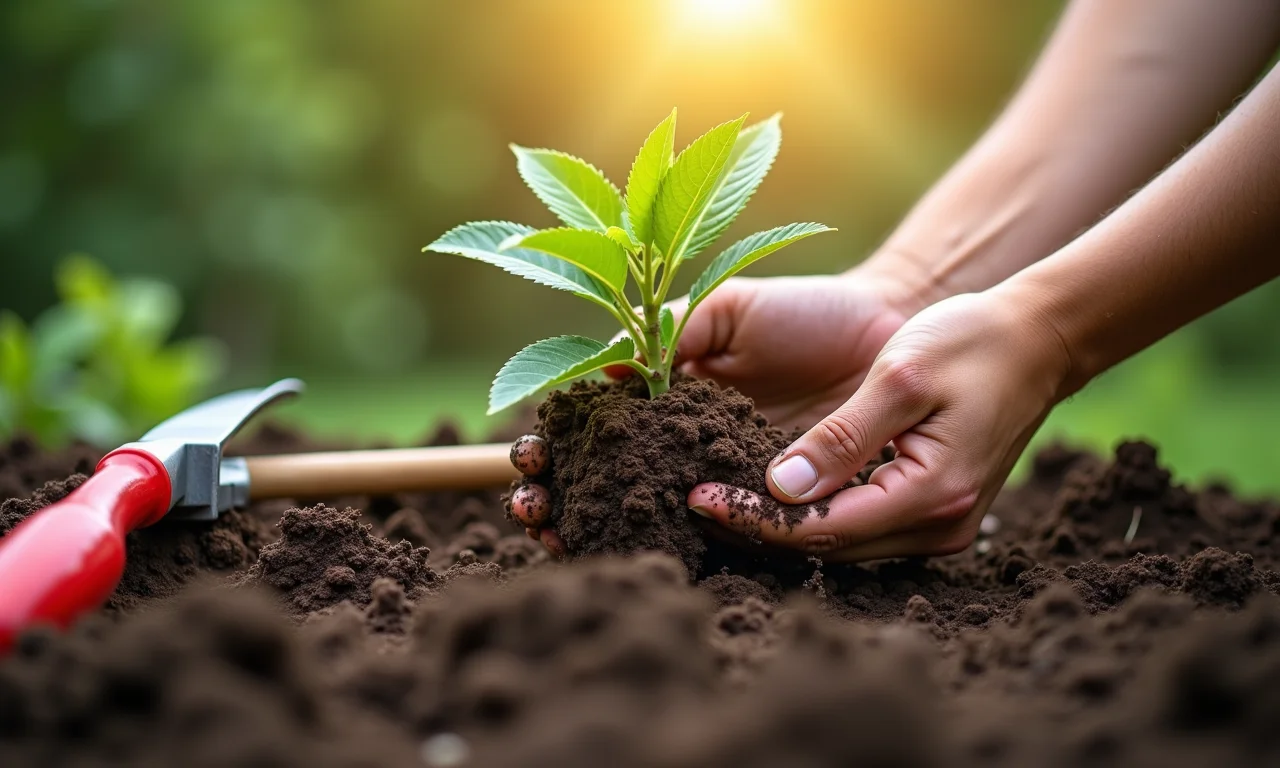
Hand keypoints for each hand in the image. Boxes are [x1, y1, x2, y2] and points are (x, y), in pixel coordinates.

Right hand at [512, 267, 929, 556]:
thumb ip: (672, 334)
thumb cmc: (804, 311)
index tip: (529, 459)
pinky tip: (646, 554)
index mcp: (664, 398)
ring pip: (652, 519)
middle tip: (534, 512)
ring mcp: (724, 482)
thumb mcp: (728, 308)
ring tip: (562, 541)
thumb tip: (607, 371)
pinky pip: (727, 536)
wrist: (888, 333)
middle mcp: (684, 448)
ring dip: (599, 532)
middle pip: (604, 485)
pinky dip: (684, 550)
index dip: (552, 448)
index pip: (591, 431)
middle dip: (558, 502)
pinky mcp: (772, 509)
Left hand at [688, 289, 1070, 560]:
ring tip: (718, 501)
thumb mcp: (900, 378)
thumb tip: (782, 488)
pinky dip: (813, 515)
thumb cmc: (970, 342)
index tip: (697, 497)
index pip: (821, 530)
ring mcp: (941, 526)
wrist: (1038, 338)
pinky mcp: (934, 511)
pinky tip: (771, 495)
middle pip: (826, 549)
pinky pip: (860, 528)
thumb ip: (842, 437)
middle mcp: (940, 526)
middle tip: (693, 502)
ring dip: (780, 526)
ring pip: (840, 545)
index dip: (754, 518)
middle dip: (757, 529)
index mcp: (933, 494)